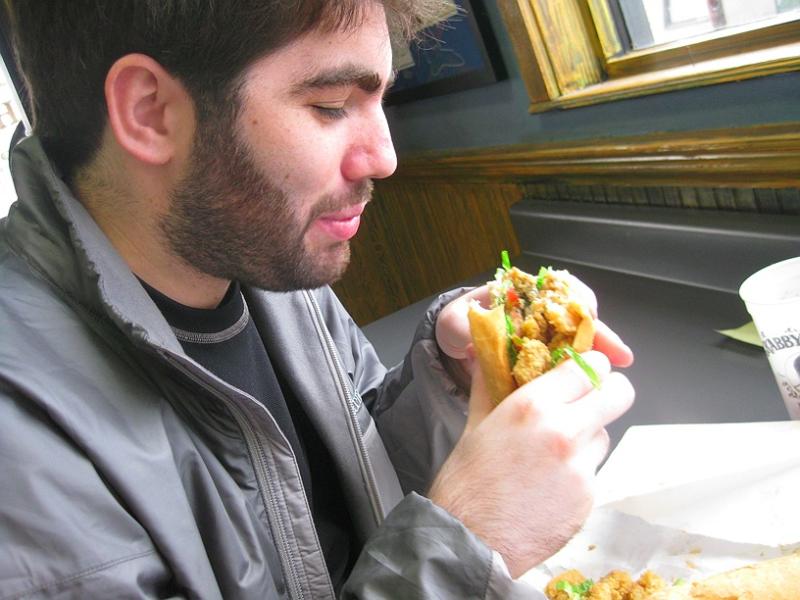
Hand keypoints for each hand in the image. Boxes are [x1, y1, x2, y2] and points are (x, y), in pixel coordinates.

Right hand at [427, 351, 634, 577]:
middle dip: (606, 393)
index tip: (579, 374)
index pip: (590, 365)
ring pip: (606, 433)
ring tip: (553, 453)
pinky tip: (549, 484)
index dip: (588, 367)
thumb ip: (489, 385)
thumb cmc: (466, 485)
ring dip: (588, 436)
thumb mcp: (475, 424)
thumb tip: (486, 354)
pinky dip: (578, 472)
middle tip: (585, 403)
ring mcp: (581, 466)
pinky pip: (594, 470)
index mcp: (533, 405)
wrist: (470, 542)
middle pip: (619, 392)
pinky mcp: (588, 497)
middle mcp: (564, 430)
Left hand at [434, 279, 633, 367]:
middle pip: (580, 316)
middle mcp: (540, 312)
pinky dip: (585, 373)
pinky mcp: (545, 361)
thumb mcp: (453, 323)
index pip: (559, 290)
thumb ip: (461, 324)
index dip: (578, 303)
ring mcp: (545, 336)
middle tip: (618, 355)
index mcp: (521, 294)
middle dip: (601, 334)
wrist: (452, 346)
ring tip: (617, 372)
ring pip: (582, 340)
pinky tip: (599, 386)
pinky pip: (570, 364)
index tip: (589, 318)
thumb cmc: (457, 326)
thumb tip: (474, 329)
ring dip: (602, 353)